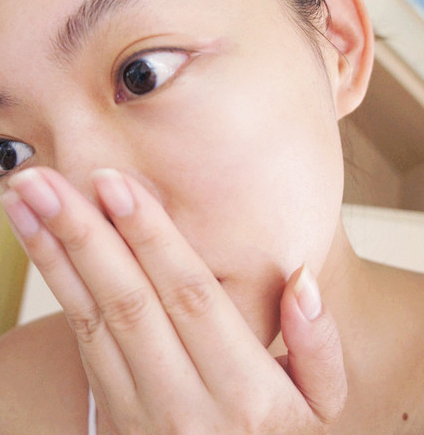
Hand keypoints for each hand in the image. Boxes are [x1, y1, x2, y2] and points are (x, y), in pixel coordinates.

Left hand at [2, 167, 346, 433]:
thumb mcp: (321, 402)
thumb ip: (318, 343)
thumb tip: (302, 277)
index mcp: (246, 391)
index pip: (190, 296)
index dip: (152, 237)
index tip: (117, 185)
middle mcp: (187, 401)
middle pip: (130, 301)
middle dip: (85, 233)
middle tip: (46, 180)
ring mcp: (141, 409)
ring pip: (93, 318)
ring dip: (55, 253)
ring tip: (25, 199)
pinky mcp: (113, 407)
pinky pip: (79, 339)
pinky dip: (55, 283)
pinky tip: (38, 240)